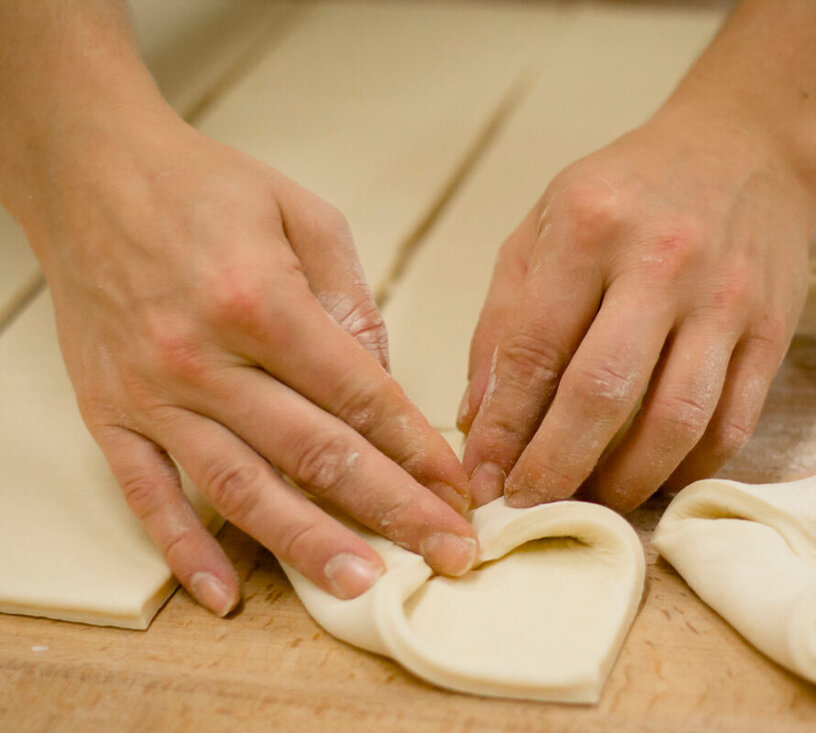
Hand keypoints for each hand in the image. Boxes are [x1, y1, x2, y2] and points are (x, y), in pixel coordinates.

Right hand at [16, 107, 477, 615]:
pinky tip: (224, 594)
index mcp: (261, 301)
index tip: (456, 490)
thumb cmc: (205, 189)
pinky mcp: (110, 413)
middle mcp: (205, 356)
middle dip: (391, 510)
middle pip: (315, 452)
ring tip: (363, 586)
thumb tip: (384, 378)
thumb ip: (350, 299)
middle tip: (447, 554)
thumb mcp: (302, 215)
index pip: (360, 397)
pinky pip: (148, 494)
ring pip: (240, 487)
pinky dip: (184, 549)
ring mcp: (153, 393)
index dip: (417, 451)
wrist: (90, 172)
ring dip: (307, 543)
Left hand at [458, 108, 815, 512]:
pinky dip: (687, 468)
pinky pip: (731, 424)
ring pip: (675, 421)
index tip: (481, 479)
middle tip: (529, 509)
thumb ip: (505, 318)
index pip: (533, 349)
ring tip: (591, 504)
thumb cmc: (628, 191)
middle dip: (556, 469)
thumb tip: (479, 418)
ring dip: (625, 482)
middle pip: (603, 394)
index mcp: (588, 225)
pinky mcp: (773, 331)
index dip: (502, 428)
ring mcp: (726, 299)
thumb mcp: (545, 225)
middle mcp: (662, 261)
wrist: (747, 148)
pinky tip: (653, 478)